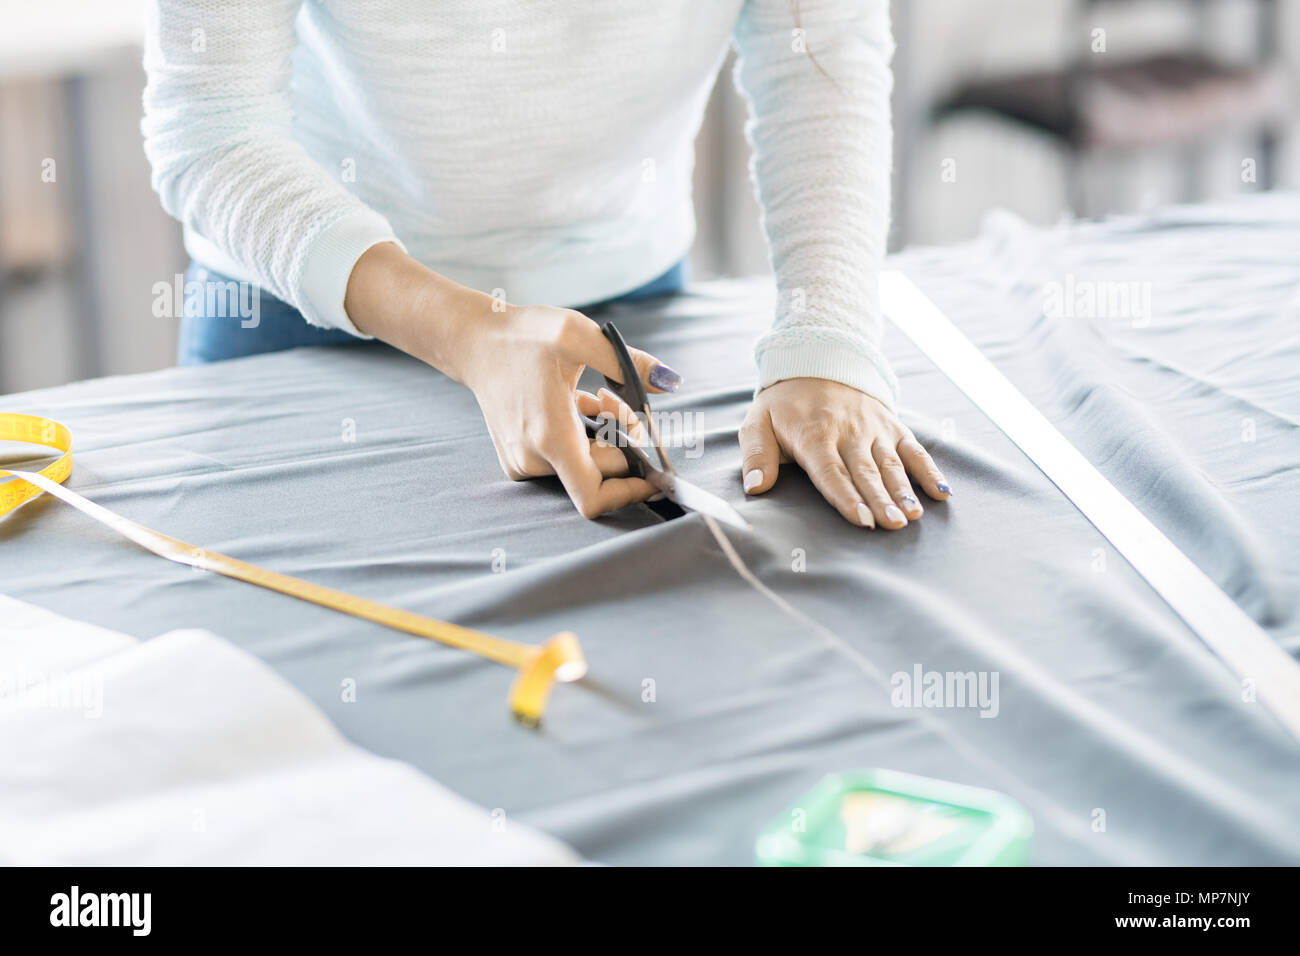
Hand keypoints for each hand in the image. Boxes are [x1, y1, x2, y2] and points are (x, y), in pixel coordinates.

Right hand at [456, 303, 681, 517]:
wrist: (475, 342)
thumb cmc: (524, 336)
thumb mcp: (580, 336)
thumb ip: (628, 362)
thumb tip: (670, 382)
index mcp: (551, 437)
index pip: (595, 497)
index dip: (629, 492)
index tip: (652, 475)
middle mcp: (534, 459)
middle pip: (600, 473)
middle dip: (622, 440)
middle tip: (615, 398)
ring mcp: (523, 463)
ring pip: (584, 465)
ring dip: (602, 435)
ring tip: (591, 396)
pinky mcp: (518, 460)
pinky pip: (565, 461)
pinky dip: (582, 438)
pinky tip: (573, 405)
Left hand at [738, 377, 950, 528]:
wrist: (816, 362)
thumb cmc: (784, 404)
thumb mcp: (758, 423)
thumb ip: (755, 455)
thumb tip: (755, 486)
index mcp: (814, 435)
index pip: (831, 471)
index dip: (845, 497)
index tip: (860, 520)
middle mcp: (848, 432)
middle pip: (865, 472)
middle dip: (879, 500)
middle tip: (893, 525)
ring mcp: (873, 428)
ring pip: (891, 463)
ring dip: (903, 489)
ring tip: (913, 515)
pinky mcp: (891, 425)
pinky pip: (913, 449)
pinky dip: (928, 469)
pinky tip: (941, 493)